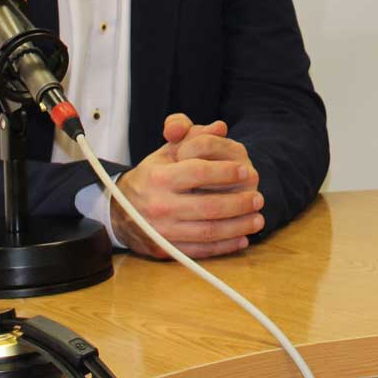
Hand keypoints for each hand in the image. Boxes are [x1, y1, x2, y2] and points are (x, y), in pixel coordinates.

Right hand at [112, 113, 264, 258]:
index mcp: (159, 178)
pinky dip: (224, 247)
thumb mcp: (166, 153)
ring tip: (258, 219)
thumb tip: (220, 127)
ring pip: (208, 232)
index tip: (247, 170)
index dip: (225, 172)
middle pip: (208, 206)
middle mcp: (159, 205)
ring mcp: (162, 231)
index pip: (198, 172)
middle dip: (239, 203)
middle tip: (259, 198)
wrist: (119, 211)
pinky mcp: (165, 250)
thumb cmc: (151, 177)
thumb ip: (192, 136)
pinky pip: (200, 251)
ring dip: (238, 227)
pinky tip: (242, 239)